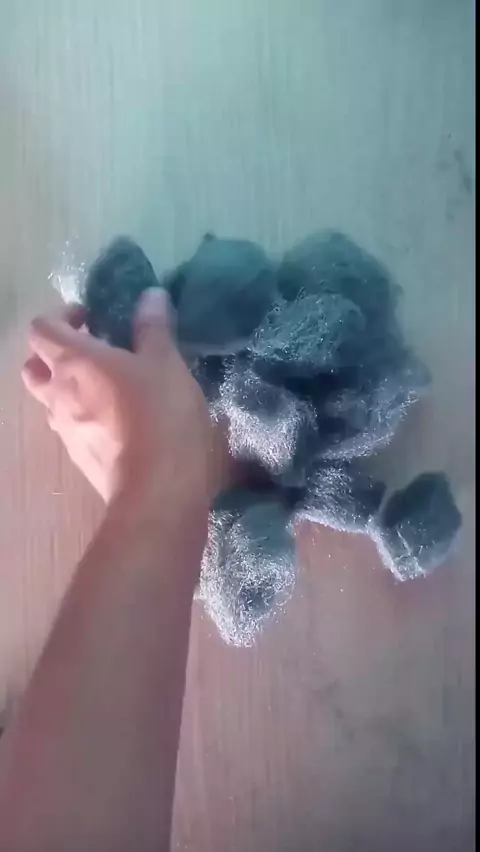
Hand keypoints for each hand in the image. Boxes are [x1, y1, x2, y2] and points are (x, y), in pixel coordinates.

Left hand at [22, 290, 212, 506]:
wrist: (156, 490)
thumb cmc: (160, 415)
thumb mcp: (166, 363)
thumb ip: (154, 327)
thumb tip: (150, 295)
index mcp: (72, 360)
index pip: (41, 328)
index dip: (61, 317)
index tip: (92, 318)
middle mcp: (57, 393)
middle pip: (34, 365)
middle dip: (54, 354)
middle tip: (92, 352)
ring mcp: (64, 429)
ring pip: (49, 400)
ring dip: (67, 387)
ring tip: (107, 387)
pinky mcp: (79, 457)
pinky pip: (70, 427)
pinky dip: (84, 417)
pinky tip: (118, 422)